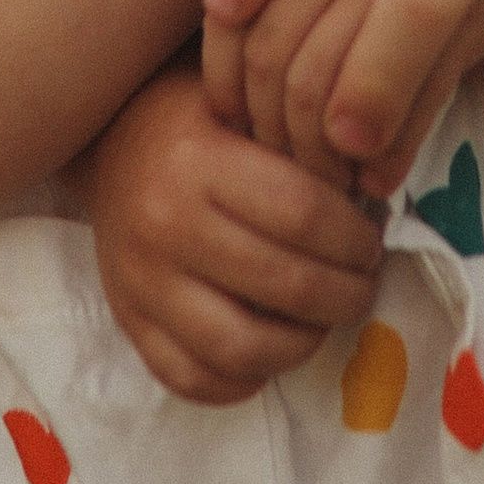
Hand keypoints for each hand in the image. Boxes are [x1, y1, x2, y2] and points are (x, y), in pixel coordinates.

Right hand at [78, 57, 384, 403]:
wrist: (112, 144)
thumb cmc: (198, 121)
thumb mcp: (244, 103)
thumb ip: (300, 144)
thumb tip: (371, 199)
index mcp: (199, 160)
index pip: (303, 213)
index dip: (354, 236)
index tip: (371, 241)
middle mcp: (164, 224)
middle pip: (285, 284)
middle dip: (347, 294)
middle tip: (363, 284)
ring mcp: (142, 282)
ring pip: (241, 348)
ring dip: (302, 344)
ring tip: (323, 320)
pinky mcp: (128, 322)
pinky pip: (193, 380)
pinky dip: (243, 380)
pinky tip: (270, 348)